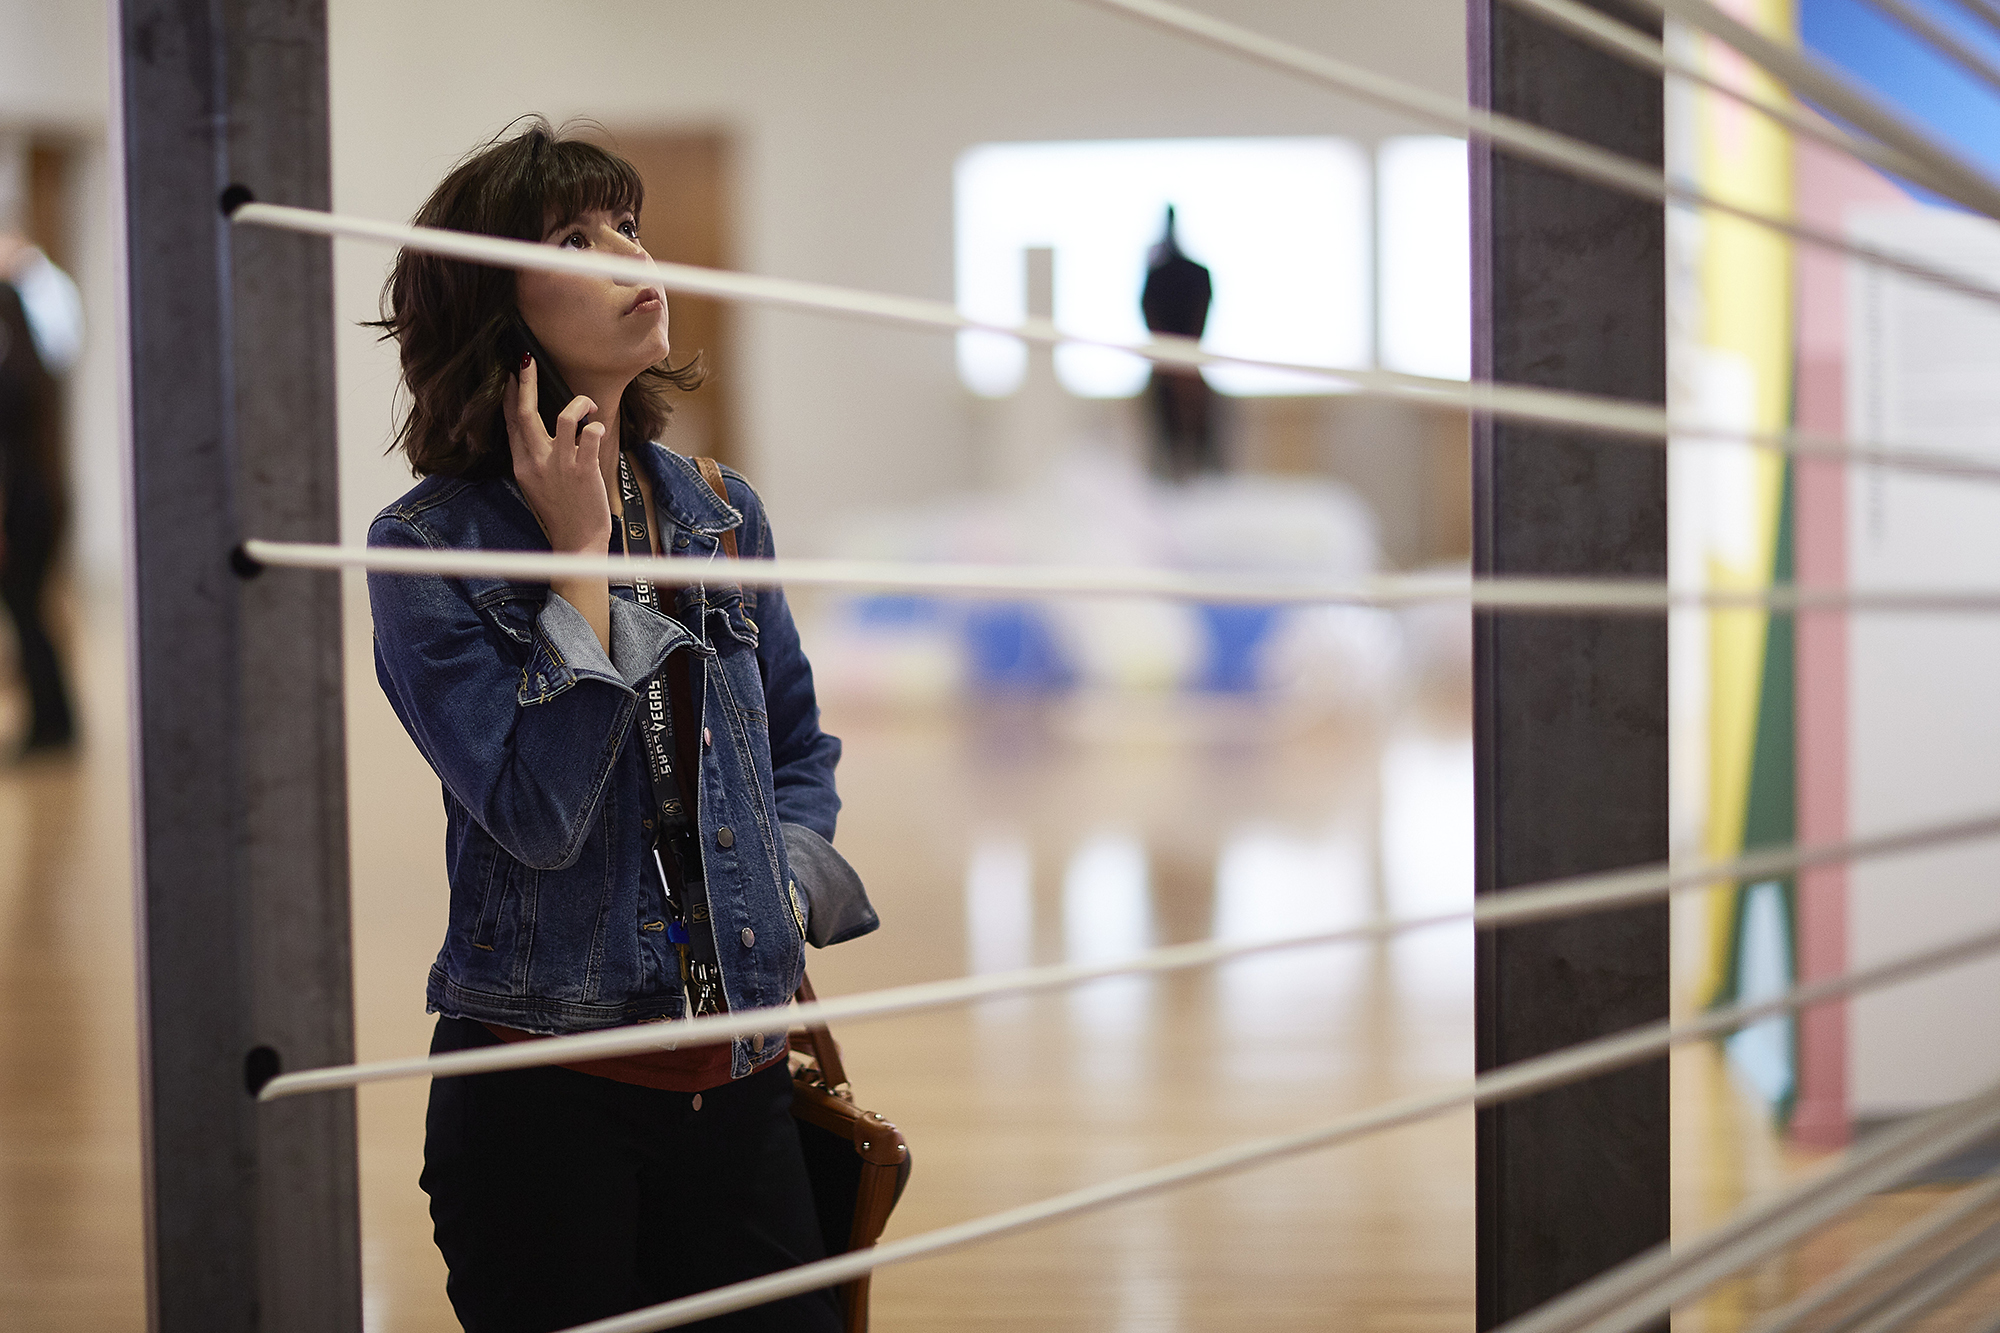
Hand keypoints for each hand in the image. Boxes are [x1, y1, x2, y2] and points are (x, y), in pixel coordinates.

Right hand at [504, 354, 610, 555]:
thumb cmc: (560, 511)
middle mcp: (537, 461)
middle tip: (528, 359)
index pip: (511, 421)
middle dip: (526, 381)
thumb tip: (535, 429)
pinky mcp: (584, 471)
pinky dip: (597, 427)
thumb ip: (533, 456)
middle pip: (525, 413)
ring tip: (588, 405)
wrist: (576, 542)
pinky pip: (591, 436)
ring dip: (578, 403)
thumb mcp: (535, 483)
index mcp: (522, 464)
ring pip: (565, 418)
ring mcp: (560, 466)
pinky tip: (599, 428)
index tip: (512, 373)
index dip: (511, 394)